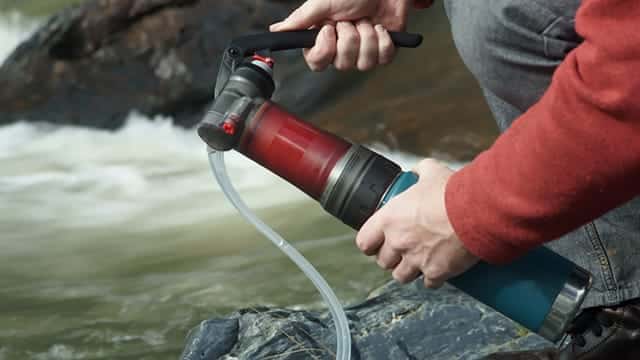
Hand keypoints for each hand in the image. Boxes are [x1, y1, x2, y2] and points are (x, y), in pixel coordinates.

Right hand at [269, 0, 422, 70]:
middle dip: (349, 38)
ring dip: (367, 37)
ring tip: (366, 20)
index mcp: (323, 39)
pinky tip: (380, 27)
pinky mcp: (383, 51)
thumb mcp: (322, 3)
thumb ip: (300, 19)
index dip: (324, 50)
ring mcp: (363, 51)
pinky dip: (383, 40)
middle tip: (351, 20)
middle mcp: (341, 48)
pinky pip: (383, 59)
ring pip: (364, 64)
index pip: (317, 63)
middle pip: (342, 64)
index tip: (328, 30)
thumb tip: (276, 30)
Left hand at [355, 159, 478, 287]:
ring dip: (408, 271)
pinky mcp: (435, 272)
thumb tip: (419, 170)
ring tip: (418, 262)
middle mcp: (398, 242)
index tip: (377, 243)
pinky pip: (428, 284)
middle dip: (392, 257)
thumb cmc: (452, 192)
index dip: (370, 243)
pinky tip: (438, 271)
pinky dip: (433, 279)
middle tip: (403, 250)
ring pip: (401, 276)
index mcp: (389, 219)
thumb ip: (421, 171)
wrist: (477, 211)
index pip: (364, 241)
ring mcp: (415, 260)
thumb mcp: (432, 171)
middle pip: (383, 261)